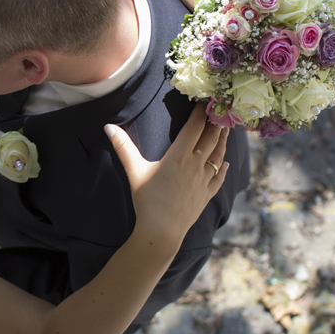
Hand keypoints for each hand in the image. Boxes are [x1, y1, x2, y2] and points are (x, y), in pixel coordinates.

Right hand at [104, 108, 228, 250]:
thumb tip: (108, 126)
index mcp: (180, 156)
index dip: (200, 113)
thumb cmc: (147, 201)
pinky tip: (225, 163)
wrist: (162, 231)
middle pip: (211, 138)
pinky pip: (219, 178)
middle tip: (220, 111)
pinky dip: (223, 168)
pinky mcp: (207, 195)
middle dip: (216, 123)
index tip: (204, 102)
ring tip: (225, 131)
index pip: (194, 128)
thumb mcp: (134, 171)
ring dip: (223, 141)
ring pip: (218, 156)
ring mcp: (204, 181)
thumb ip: (123, 147)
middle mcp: (196, 165)